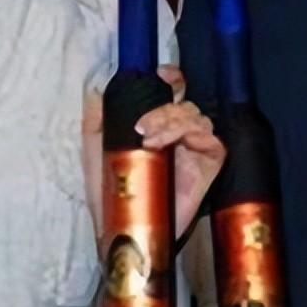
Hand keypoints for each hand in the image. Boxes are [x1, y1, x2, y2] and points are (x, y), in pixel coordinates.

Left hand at [82, 65, 225, 239]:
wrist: (123, 231)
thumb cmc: (110, 192)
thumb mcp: (94, 148)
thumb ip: (96, 116)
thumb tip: (98, 88)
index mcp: (158, 122)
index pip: (175, 87)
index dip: (171, 76)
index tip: (159, 76)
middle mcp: (180, 131)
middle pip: (185, 99)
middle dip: (164, 106)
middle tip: (142, 127)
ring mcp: (196, 147)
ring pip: (197, 115)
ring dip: (171, 121)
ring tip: (148, 141)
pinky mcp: (209, 165)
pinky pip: (211, 139)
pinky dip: (190, 135)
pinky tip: (167, 147)